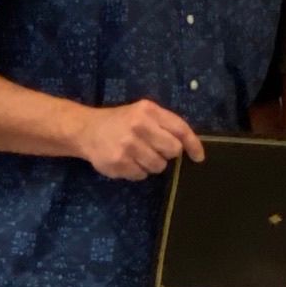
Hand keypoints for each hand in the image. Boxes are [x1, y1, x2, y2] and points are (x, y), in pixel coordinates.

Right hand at [78, 100, 203, 180]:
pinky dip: (137, 171)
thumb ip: (165, 124)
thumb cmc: (121, 121)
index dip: (193, 144)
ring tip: (138, 154)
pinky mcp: (118, 163)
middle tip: (154, 148)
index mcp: (148, 111)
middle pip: (172, 150)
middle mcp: (138, 126)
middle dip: (167, 153)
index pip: (180, 129)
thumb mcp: (142, 112)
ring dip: (152, 164)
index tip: (199, 157)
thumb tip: (190, 147)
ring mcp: (127, 146)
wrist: (86, 130)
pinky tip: (127, 161)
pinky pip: (141, 175)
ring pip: (158, 166)